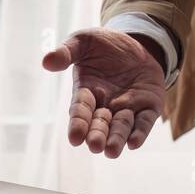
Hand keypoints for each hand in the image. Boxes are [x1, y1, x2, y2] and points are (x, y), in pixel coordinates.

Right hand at [42, 28, 165, 155]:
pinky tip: (134, 143)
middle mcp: (105, 106)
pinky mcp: (148, 108)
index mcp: (86, 93)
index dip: (78, 124)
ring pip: (120, 129)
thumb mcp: (84, 42)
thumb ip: (67, 52)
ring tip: (111, 151)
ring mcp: (127, 109)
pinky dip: (139, 133)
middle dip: (97, 136)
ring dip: (116, 140)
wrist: (137, 43)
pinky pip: (143, 124)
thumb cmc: (104, 45)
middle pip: (99, 125)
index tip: (75, 137)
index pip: (80, 111)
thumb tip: (46, 61)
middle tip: (95, 145)